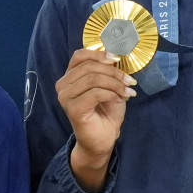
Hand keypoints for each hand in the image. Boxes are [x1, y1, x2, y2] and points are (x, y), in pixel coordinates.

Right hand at [56, 49, 136, 192]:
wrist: (103, 138)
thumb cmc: (105, 112)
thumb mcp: (109, 85)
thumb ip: (107, 70)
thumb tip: (115, 55)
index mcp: (70, 76)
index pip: (79, 55)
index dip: (99, 53)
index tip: (117, 58)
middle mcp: (63, 85)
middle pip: (89, 66)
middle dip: (114, 72)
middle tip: (129, 81)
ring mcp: (65, 97)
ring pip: (93, 78)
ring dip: (115, 83)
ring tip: (127, 92)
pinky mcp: (72, 109)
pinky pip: (95, 93)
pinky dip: (112, 93)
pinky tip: (120, 99)